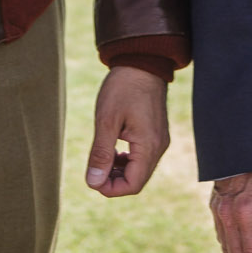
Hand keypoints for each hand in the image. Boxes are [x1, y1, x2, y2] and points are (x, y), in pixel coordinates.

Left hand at [84, 66, 169, 196]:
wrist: (142, 63)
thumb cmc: (123, 88)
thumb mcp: (106, 121)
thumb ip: (101, 154)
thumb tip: (93, 183)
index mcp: (148, 145)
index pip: (133, 184)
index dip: (110, 189)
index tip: (92, 179)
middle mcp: (159, 146)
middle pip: (137, 180)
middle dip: (113, 181)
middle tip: (93, 169)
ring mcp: (159, 140)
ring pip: (139, 170)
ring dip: (119, 171)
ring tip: (102, 158)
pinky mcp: (155, 134)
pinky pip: (142, 158)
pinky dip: (126, 161)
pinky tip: (113, 150)